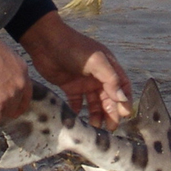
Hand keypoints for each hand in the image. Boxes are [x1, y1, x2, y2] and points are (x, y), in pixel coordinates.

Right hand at [0, 12, 30, 125]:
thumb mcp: (1, 56)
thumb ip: (4, 70)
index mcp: (22, 71)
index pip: (26, 94)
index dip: (14, 101)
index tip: (3, 101)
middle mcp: (20, 84)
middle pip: (16, 107)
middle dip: (3, 108)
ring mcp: (9, 96)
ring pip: (5, 114)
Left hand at [19, 12, 132, 128]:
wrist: (46, 42)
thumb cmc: (74, 47)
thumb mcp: (96, 61)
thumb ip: (111, 79)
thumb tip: (122, 99)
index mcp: (108, 67)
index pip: (122, 86)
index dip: (125, 101)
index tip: (124, 116)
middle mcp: (98, 76)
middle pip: (108, 98)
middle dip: (111, 113)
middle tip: (110, 128)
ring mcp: (84, 82)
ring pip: (93, 103)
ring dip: (96, 115)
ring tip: (95, 128)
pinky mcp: (70, 86)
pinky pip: (77, 103)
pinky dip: (78, 112)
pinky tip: (78, 121)